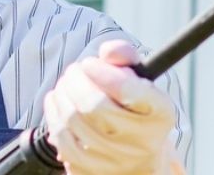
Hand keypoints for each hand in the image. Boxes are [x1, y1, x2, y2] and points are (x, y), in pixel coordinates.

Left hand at [42, 40, 183, 174]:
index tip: (91, 62)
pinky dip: (53, 116)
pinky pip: (61, 141)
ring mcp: (114, 160)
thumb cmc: (138, 112)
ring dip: (62, 95)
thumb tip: (108, 50)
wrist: (139, 160)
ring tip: (66, 84)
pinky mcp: (90, 171)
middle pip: (95, 107)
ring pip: (73, 123)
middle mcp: (141, 141)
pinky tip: (57, 103)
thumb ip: (128, 59)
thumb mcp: (144, 83)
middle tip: (75, 70)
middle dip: (77, 82)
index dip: (103, 72)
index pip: (128, 90)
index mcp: (160, 114)